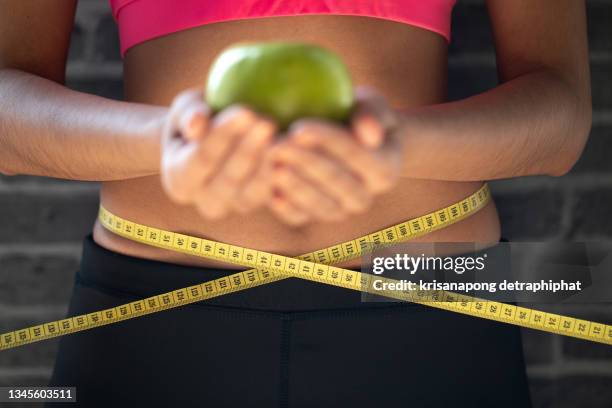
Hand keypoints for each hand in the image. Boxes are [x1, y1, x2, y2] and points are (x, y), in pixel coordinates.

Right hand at [160, 89, 276, 219]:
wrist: (213, 145)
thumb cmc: (198, 119)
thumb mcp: (184, 109)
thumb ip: (189, 114)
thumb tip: (198, 122)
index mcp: (180, 181)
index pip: (201, 159)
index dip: (223, 136)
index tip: (245, 111)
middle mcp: (205, 202)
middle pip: (228, 180)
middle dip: (249, 151)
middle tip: (269, 123)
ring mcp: (234, 208)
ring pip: (253, 194)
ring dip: (270, 165)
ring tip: (285, 137)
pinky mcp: (259, 206)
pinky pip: (274, 198)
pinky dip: (285, 177)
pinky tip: (298, 151)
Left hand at [268, 87, 404, 225]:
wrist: (350, 148)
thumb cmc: (358, 116)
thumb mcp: (370, 104)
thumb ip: (371, 113)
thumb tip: (370, 134)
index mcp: (384, 171)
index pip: (354, 154)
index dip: (327, 141)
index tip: (299, 128)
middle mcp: (364, 197)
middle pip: (335, 181)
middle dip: (305, 164)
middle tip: (278, 146)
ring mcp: (339, 211)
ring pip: (318, 204)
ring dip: (293, 186)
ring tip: (271, 165)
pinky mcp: (314, 218)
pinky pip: (299, 216)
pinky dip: (284, 207)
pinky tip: (269, 192)